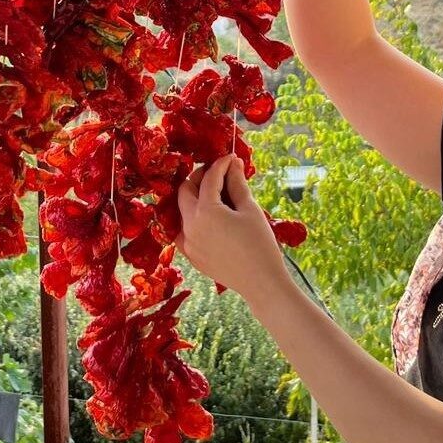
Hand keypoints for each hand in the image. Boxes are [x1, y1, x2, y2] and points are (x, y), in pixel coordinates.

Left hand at [175, 155, 288, 299]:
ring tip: (213, 195)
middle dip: (199, 177)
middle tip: (217, 172)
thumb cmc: (260, 245)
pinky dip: (192, 219)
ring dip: (193, 198)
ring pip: (181, 211)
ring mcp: (187, 243)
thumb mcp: (250, 210)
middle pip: (185, 191)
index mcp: (205, 211)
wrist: (261, 283)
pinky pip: (183, 231)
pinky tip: (209, 218)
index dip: (220, 165)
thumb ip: (237, 184)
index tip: (231, 159)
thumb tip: (233, 164)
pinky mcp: (191, 256)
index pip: (208, 179)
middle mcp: (190, 226)